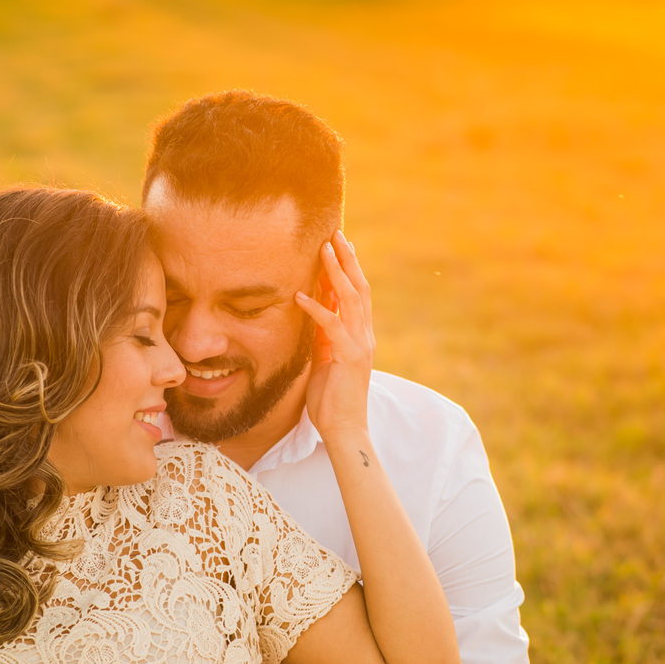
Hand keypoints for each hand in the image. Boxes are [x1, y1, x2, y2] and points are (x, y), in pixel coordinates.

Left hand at [294, 230, 374, 440]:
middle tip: (335, 234)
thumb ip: (323, 336)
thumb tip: (313, 312)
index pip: (356, 294)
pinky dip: (316, 309)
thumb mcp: (324, 360)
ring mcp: (360, 345)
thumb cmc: (331, 399)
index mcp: (360, 336)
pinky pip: (332, 326)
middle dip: (347, 260)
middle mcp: (365, 336)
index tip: (338, 245)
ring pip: (351, 299)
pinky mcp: (350, 357)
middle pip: (358, 288)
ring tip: (324, 249)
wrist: (344, 429)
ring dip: (336, 272)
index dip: (348, 268)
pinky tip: (300, 296)